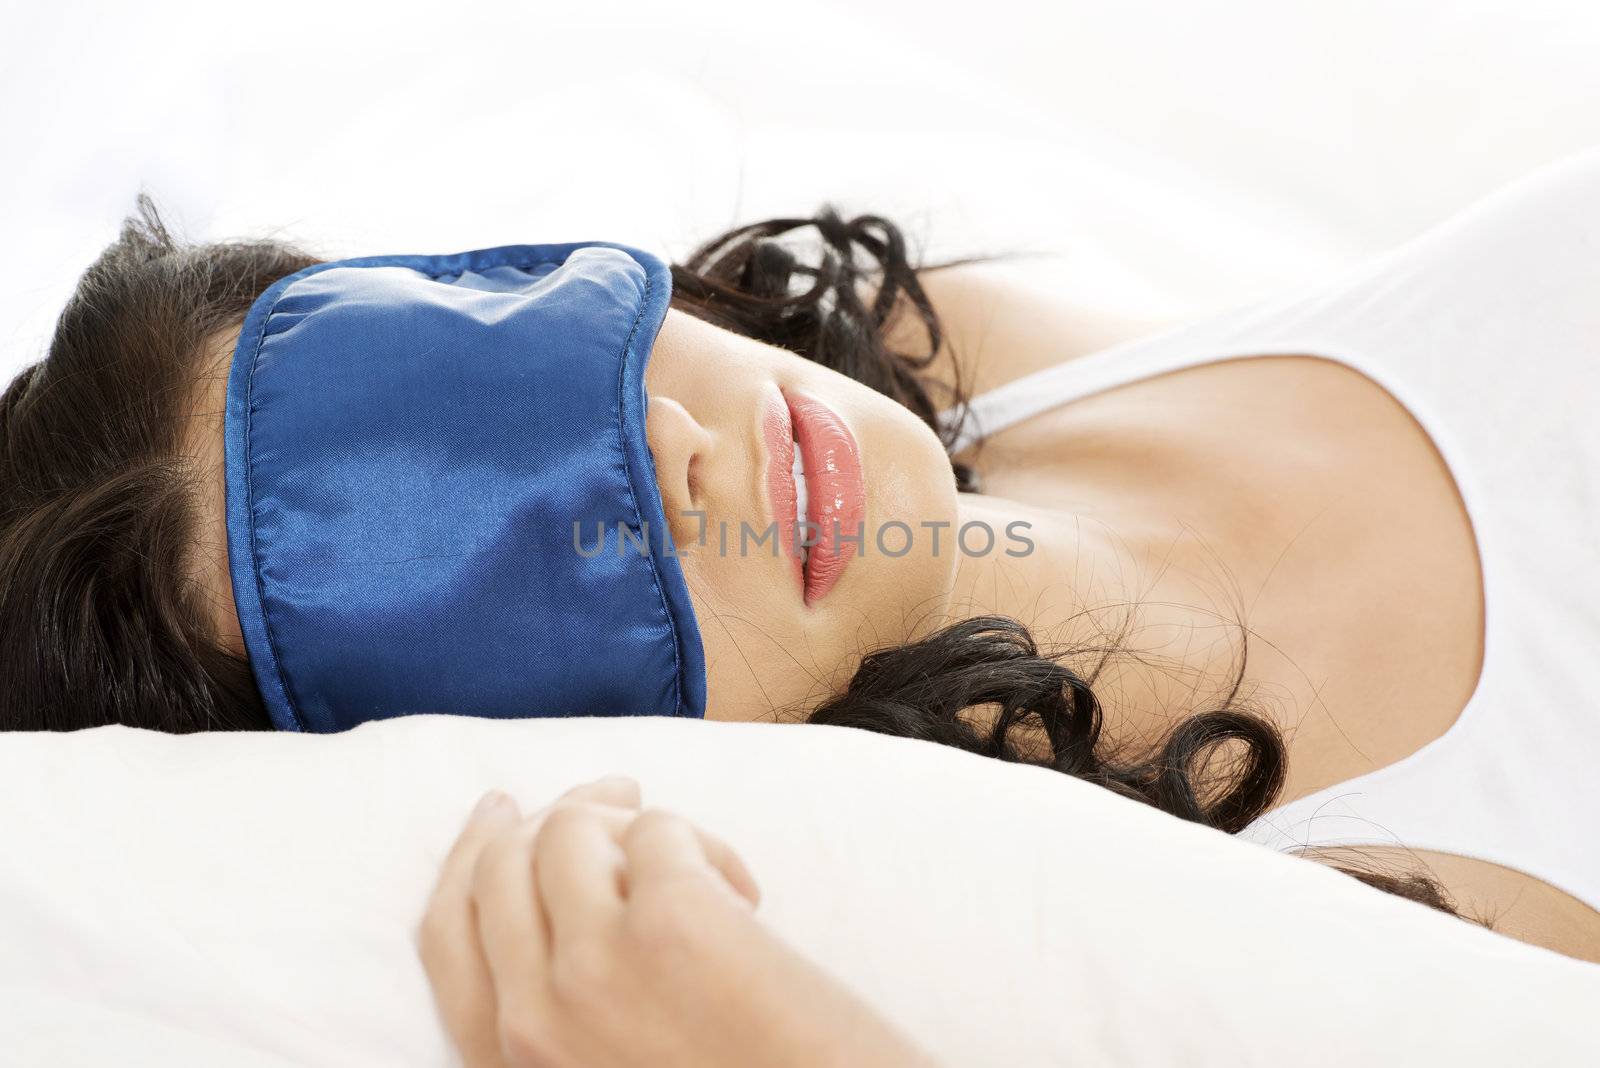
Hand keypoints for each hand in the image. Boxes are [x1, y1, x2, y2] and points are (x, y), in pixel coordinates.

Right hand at [417, 775, 939, 1067]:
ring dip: (636, 826)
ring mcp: (594, 969)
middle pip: (500, 868)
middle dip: (553, 815)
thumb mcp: (603, 1066)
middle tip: (615, 797)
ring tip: (702, 869)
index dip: (469, 858)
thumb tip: (568, 890)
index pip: (448, 935)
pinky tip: (745, 898)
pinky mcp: (672, 922)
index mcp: (510, 1066)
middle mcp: (532, 1022)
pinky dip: (705, 845)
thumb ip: (564, 1012)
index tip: (500, 815)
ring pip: (570, 830)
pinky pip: (658, 830)